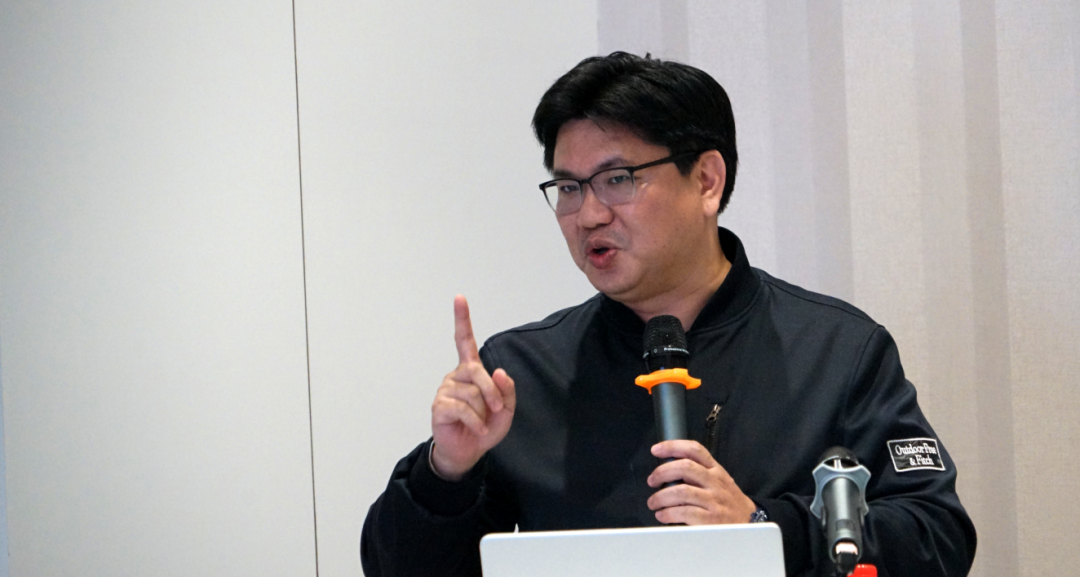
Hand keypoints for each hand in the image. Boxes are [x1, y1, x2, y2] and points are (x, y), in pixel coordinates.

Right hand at [429, 295, 515, 480]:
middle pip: (477, 371)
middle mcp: (456, 375)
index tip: (459, 298)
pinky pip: (463, 409)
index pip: (464, 340)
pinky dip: (476, 422)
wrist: (469, 451)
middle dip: (492, 392)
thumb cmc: (486, 426)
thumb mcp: (505, 409)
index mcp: (471, 371)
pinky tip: (476, 429)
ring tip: (481, 422)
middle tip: (498, 410)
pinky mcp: (439, 406)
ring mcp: (445, 390)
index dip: (462, 319)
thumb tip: (499, 372)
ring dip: (483, 411)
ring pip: (472, 393)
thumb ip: (506, 389)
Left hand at [646, 440, 756, 524]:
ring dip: (661, 497)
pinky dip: (668, 513)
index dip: (673, 446)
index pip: (695, 450)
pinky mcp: (711, 519)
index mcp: (716, 470)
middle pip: (685, 467)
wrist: (751, 525)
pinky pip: (684, 513)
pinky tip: (663, 516)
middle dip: (662, 472)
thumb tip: (668, 470)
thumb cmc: (729, 503)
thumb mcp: (719, 482)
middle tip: (652, 481)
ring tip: (654, 503)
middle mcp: (715, 482)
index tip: (656, 449)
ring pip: (681, 491)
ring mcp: (714, 500)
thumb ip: (699, 473)